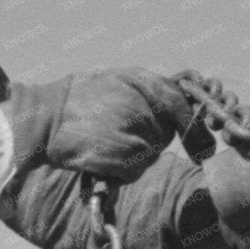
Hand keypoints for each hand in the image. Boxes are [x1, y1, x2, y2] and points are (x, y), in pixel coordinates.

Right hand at [2, 69, 186, 181]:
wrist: (47, 118)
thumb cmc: (81, 97)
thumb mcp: (119, 79)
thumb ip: (153, 87)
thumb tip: (186, 99)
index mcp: (143, 83)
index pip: (180, 105)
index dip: (193, 126)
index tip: (202, 144)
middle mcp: (144, 109)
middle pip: (164, 133)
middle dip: (151, 134)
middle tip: (119, 127)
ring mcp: (136, 135)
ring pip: (151, 152)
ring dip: (136, 152)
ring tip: (107, 138)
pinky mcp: (125, 160)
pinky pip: (136, 169)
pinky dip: (123, 168)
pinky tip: (103, 154)